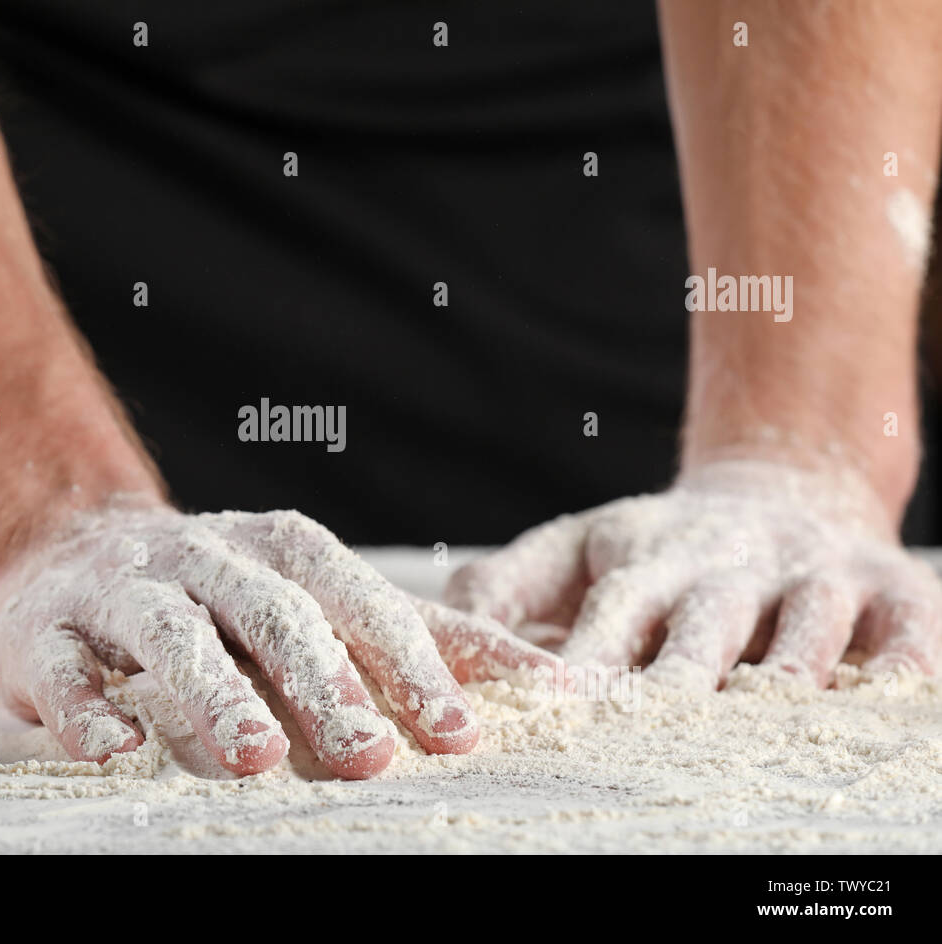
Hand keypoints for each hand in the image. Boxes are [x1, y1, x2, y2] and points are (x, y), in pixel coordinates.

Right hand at [0, 501, 555, 778]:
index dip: (408, 661)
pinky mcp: (44, 629)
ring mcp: (124, 588)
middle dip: (323, 684)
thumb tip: (555, 676)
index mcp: (282, 547)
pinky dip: (85, 705)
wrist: (73, 552)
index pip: (357, 599)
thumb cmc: (225, 593)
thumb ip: (424, 635)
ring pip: (172, 632)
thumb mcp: (322, 597)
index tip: (456, 734)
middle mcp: (207, 555)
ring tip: (253, 756)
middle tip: (369, 758)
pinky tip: (115, 749)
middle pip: (272, 614)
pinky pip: (62, 667)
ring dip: (213, 693)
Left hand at [445, 460, 941, 688]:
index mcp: (640, 555)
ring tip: (762, 705)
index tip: (558, 702)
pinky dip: (901, 658)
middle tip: (651, 720)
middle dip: (679, 671)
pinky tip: (887, 691)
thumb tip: (445, 646)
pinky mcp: (883, 583)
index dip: (588, 656)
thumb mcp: (570, 549)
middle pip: (702, 621)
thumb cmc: (655, 547)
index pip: (609, 608)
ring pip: (802, 621)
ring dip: (785, 664)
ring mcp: (805, 571)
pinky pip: (901, 624)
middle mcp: (723, 563)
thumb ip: (502, 588)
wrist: (778, 489)